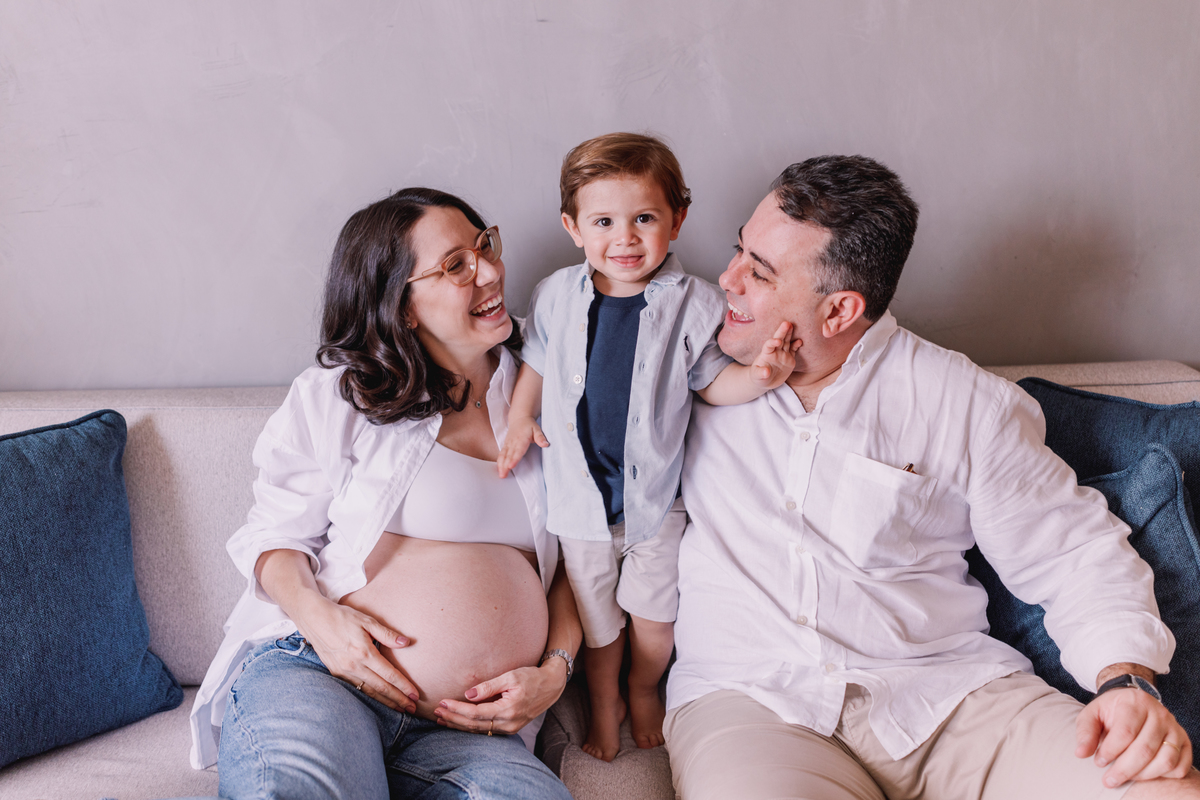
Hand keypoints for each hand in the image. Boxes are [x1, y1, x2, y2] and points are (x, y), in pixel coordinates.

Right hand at [293, 592, 419, 713]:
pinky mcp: (336, 673)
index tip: (415, 695)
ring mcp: (343, 671)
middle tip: (412, 708)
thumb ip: (386, 634)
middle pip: (381, 687)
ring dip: (385, 701)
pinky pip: (356, 688)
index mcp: (364, 652)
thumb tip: (406, 642)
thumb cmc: (342, 617)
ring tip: (399, 708)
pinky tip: (378, 700)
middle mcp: (354, 665)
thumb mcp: (367, 620)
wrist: (314, 619)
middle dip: (398, 699)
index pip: (389, 674)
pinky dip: (369, 696)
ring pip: (368, 691)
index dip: (403, 686)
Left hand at [434, 658, 569, 734]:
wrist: (551, 686)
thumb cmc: (531, 677)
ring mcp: (510, 728)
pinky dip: (470, 726)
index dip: (457, 709)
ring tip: (441, 718)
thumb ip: (489, 686)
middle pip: (474, 725)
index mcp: (508, 710)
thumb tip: (468, 695)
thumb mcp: (511, 676)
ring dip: (459, 724)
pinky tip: (458, 722)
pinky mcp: (509, 728)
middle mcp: (509, 723)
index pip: (476, 713)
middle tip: (436, 711)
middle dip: (454, 718)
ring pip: (479, 730)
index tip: (442, 703)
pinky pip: (485, 730)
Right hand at [497, 417, 548, 478]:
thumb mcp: (537, 429)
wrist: (520, 418)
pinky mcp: (505, 445)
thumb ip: (540, 437)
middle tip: (503, 475)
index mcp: (521, 439)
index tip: (511, 466)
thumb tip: (546, 444)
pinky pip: (501, 454)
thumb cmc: (529, 425)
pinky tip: (499, 469)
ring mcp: (508, 444)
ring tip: (501, 474)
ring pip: (503, 455)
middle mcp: (513, 442)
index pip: (518, 451)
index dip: (514, 459)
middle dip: (505, 465)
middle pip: (508, 455)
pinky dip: (499, 461)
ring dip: (501, 465)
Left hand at [749, 322, 798, 388]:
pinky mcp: (789, 358)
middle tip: (786, 323)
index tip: (777, 341)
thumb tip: (766, 372)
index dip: (772, 342)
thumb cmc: (759, 378)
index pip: (768, 345)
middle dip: (782, 331)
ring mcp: (782, 354)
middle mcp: (775, 351)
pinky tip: (800, 341)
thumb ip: (760, 373)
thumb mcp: (757, 377)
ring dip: (789, 334)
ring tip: (792, 325)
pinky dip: (796, 345)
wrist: (766, 381)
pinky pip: (793, 350)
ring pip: (786, 342)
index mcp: (766, 354)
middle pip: (779, 339)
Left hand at [1076, 684, 1192, 786]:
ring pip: (1165, 760)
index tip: (1098, 762)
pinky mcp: (1184, 742)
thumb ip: (1085, 732)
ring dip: (1143, 775)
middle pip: (1145, 749)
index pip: (1125, 732)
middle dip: (1124, 769)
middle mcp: (1160, 714)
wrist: (1132, 702)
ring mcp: (1175, 728)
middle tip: (1108, 780)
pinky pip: (1180, 767)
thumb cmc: (1110, 711)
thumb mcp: (1092, 714)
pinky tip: (1145, 774)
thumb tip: (1080, 753)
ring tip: (1125, 776)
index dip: (1110, 751)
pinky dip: (1164, 776)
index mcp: (1135, 702)